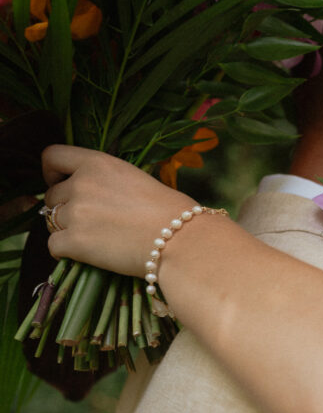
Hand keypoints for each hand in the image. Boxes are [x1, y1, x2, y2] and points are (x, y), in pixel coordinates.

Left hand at [41, 145, 196, 275]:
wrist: (182, 241)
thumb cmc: (172, 213)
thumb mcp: (138, 180)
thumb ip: (107, 182)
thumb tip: (91, 197)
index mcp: (98, 163)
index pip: (52, 157)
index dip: (52, 172)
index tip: (61, 183)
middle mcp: (81, 183)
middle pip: (51, 196)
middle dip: (66, 208)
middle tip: (92, 222)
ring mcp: (76, 213)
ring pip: (51, 221)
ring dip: (68, 230)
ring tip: (95, 240)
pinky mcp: (74, 241)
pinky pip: (54, 245)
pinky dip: (67, 252)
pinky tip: (89, 255)